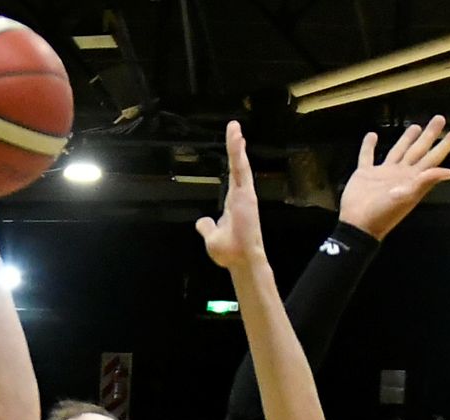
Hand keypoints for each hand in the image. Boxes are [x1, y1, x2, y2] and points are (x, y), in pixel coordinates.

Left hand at [196, 121, 265, 268]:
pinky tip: (237, 139)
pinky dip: (239, 155)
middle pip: (238, 167)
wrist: (241, 261)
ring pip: (240, 165)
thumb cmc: (230, 252)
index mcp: (233, 204)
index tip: (234, 148)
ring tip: (234, 128)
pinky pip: (241, 170)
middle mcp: (241, 196)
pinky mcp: (247, 195)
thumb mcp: (211, 237)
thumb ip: (207, 227)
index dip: (232, 163)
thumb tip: (202, 221)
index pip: (232, 178)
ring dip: (237, 146)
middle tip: (235, 129)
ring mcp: (245, 195)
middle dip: (237, 148)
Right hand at [339, 115, 449, 239]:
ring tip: (415, 127)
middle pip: (418, 150)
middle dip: (429, 135)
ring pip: (397, 151)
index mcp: (413, 178)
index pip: (433, 158)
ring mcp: (382, 173)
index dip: (445, 145)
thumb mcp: (406, 197)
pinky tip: (372, 136)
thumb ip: (425, 182)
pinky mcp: (365, 174)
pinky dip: (368, 146)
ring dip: (406, 139)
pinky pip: (367, 156)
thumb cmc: (382, 213)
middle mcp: (400, 173)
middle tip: (439, 119)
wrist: (357, 223)